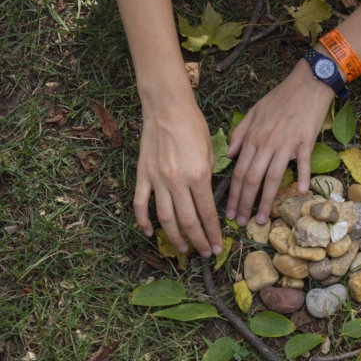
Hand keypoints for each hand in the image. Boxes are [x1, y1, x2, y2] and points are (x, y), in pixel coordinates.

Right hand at [134, 93, 222, 256]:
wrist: (167, 106)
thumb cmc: (193, 126)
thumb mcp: (210, 152)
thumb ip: (209, 178)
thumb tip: (209, 200)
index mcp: (199, 175)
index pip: (207, 214)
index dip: (214, 234)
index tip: (219, 247)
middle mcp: (177, 181)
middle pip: (188, 221)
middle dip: (199, 241)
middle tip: (205, 253)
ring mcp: (157, 179)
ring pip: (165, 218)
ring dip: (175, 237)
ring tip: (184, 249)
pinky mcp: (143, 175)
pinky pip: (141, 204)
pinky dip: (143, 221)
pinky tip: (150, 233)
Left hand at [225, 59, 334, 225]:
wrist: (307, 83)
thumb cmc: (280, 98)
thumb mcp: (253, 111)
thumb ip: (239, 133)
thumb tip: (228, 155)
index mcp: (253, 137)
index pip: (238, 171)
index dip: (232, 194)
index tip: (229, 212)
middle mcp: (267, 143)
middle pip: (252, 179)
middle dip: (244, 203)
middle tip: (241, 222)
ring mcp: (286, 144)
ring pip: (272, 177)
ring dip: (265, 201)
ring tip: (261, 219)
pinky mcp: (305, 142)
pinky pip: (303, 163)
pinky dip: (302, 178)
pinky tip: (301, 193)